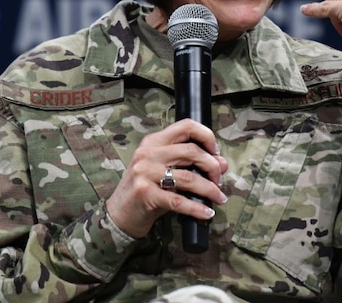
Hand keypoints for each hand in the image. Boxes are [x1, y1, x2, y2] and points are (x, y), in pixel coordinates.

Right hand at [105, 118, 227, 238]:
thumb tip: (222, 163)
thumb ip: (191, 165)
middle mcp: (148, 153)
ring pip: (188, 177)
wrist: (118, 214)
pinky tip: (206, 212)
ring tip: (219, 197)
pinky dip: (197, 208)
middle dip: (212, 166)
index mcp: (153, 142)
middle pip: (191, 151)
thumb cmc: (146, 190)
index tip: (216, 151)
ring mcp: (145, 173)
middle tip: (219, 180)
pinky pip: (179, 201)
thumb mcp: (166, 172)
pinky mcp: (145, 194)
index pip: (185, 126)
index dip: (206, 136)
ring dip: (209, 189)